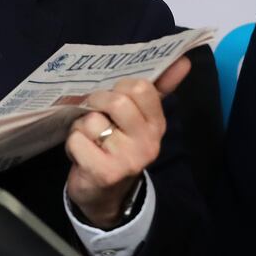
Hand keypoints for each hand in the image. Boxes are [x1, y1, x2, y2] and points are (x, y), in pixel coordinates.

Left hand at [64, 56, 190, 228]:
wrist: (103, 195)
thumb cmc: (117, 146)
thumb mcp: (138, 120)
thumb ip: (158, 89)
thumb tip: (183, 60)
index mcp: (156, 125)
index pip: (141, 87)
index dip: (119, 86)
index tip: (113, 97)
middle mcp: (147, 143)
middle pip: (117, 100)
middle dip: (96, 102)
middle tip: (95, 116)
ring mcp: (127, 159)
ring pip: (92, 120)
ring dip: (81, 126)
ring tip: (89, 140)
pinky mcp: (104, 172)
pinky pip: (77, 139)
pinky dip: (72, 143)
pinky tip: (81, 154)